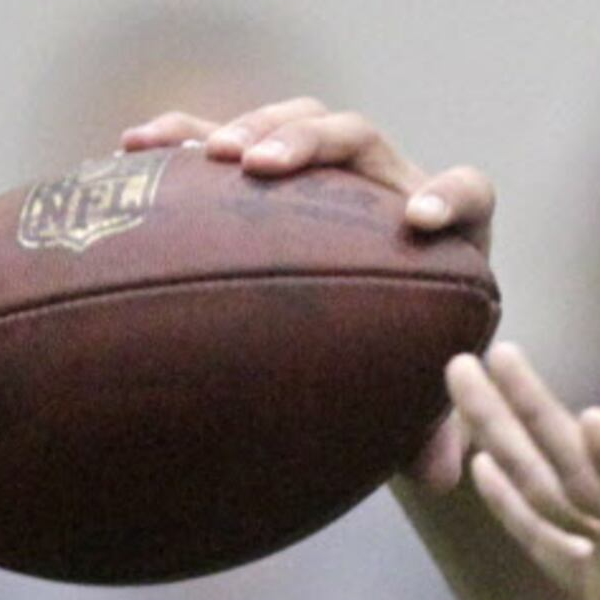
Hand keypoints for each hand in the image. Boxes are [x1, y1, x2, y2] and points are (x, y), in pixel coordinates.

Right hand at [121, 97, 495, 488]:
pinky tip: (133, 148)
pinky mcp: (271, 172)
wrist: (364, 331)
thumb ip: (431, 427)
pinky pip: (224, 136)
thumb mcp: (418, 396)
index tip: (418, 220)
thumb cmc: (403, 364)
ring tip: (211, 157)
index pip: (467, 194)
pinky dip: (181, 135)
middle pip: (360, 138)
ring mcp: (328, 173)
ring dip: (254, 128)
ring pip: (298, 121)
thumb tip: (437, 478)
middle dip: (312, 144)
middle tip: (263, 166)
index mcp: (447, 235)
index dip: (448, 196)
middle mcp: (390, 187)